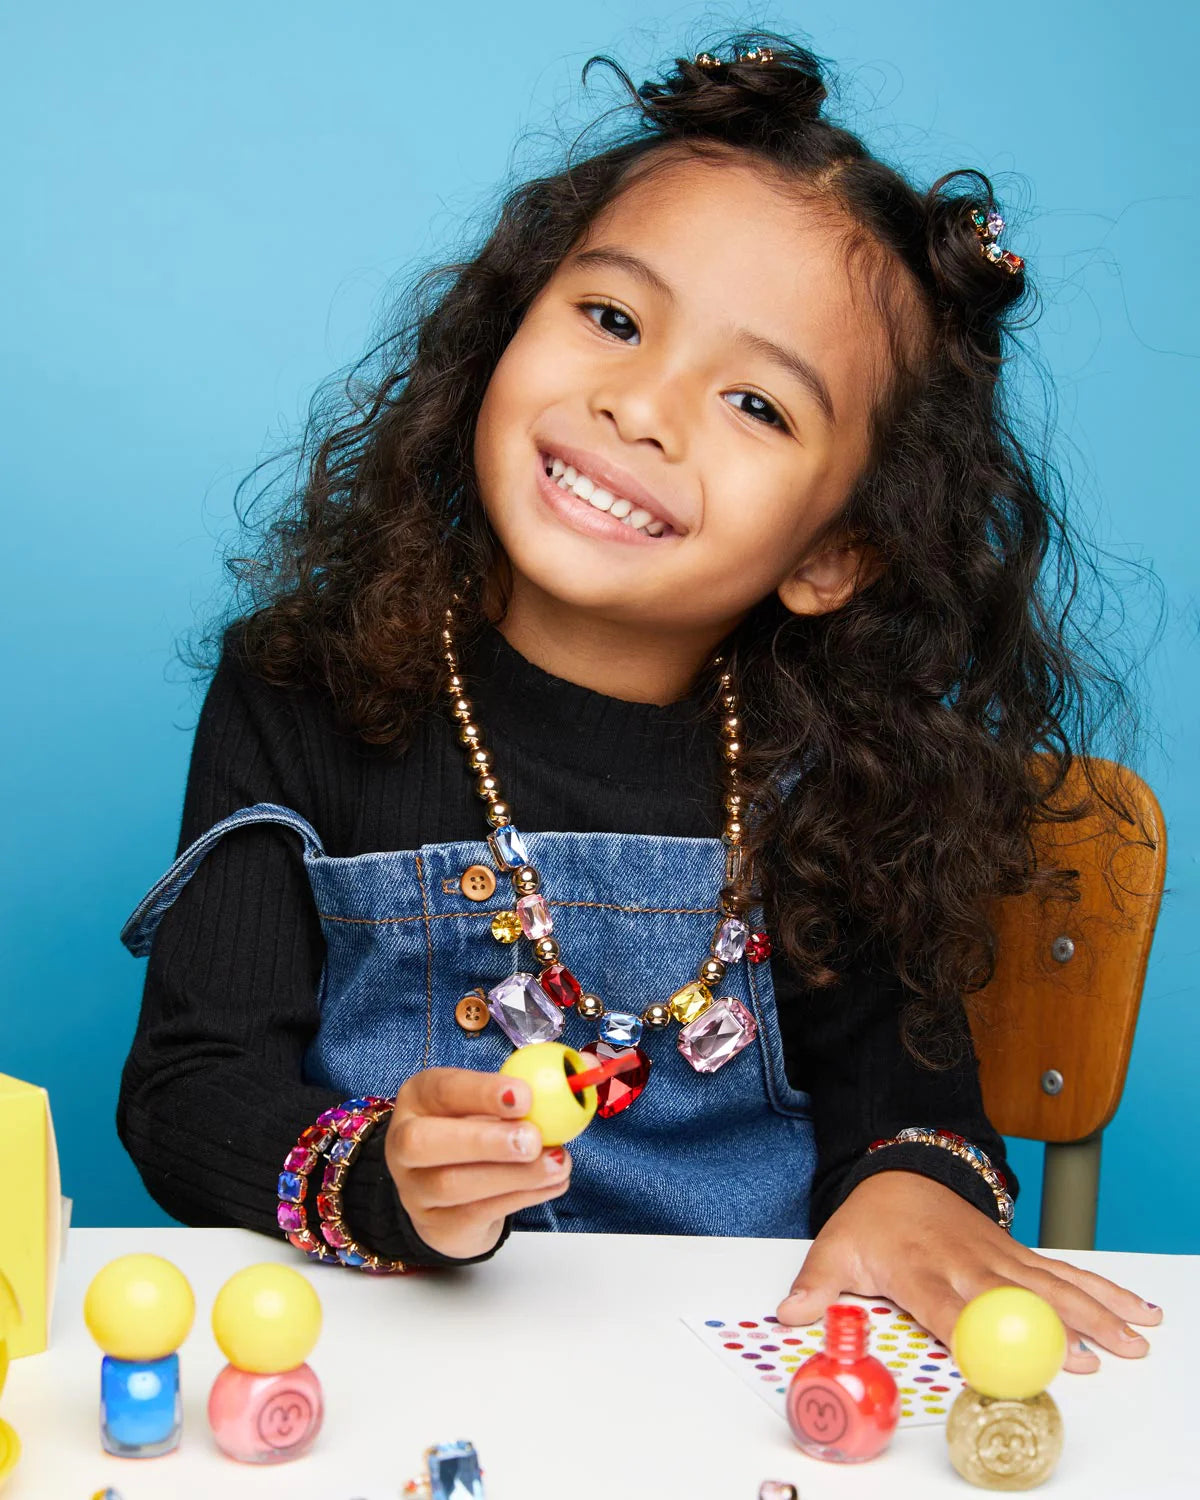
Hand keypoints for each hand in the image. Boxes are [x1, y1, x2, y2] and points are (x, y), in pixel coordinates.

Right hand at [384, 1067, 570, 1258]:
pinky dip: (521, 1198)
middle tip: (533, 1139)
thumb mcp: (492, 1103)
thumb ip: (533, 1085)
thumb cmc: (475, 1132)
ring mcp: (415, 1189)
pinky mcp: (437, 1225)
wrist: (448, 1194)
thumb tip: (586, 1063)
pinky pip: (476, 1214)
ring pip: (453, 1185)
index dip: (481, 1092)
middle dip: (484, 1140)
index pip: (442, 1089)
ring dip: (513, 1175)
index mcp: (419, 1097)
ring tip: (557, 1163)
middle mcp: (404, 1142)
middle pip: (425, 1142)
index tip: (525, 1095)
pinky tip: (552, 1183)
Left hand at [777, 1170, 1162, 1372]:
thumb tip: (789, 1315)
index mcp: (920, 1269)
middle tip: (1095, 1356)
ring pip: (1052, 1285)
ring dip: (1095, 1311)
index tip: (999, 1365)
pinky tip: (1135, 1309)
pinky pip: (1064, 1272)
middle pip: (1016, 1301)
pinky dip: (1101, 1290)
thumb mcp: (834, 1248)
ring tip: (1134, 1338)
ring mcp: (998, 1257)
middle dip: (1056, 1329)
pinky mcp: (1017, 1254)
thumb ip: (816, 1287)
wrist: (902, 1170)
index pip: (948, 1310)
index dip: (974, 1338)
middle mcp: (966, 1263)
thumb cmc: (871, 1220)